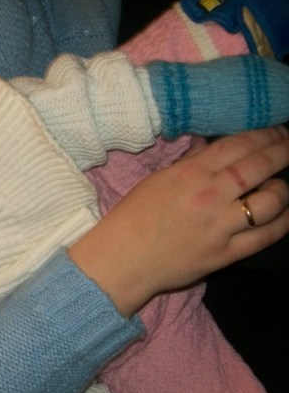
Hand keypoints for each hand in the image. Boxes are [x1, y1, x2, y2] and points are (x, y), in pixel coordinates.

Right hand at [69, 126, 288, 316]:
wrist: (120, 261)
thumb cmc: (131, 219)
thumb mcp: (155, 181)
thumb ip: (189, 163)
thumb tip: (212, 146)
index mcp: (190, 174)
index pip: (239, 145)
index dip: (265, 134)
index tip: (279, 131)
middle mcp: (210, 196)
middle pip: (260, 166)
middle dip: (283, 151)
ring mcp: (220, 226)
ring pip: (271, 200)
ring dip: (282, 189)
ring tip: (279, 186)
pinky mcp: (225, 254)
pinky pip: (266, 236)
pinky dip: (284, 222)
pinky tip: (286, 213)